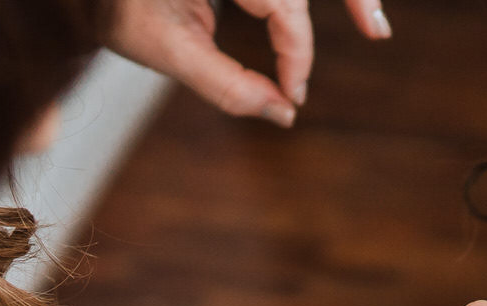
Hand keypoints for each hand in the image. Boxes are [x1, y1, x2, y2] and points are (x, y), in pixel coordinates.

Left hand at [106, 0, 393, 126]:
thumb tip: (281, 114)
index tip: (293, 93)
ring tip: (373, 25)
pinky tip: (357, 12)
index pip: (281, 5)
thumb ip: (223, 84)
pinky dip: (311, 1)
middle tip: (363, 39)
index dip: (295, 52)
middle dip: (336, 7)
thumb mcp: (162, 47)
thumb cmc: (112, 4)